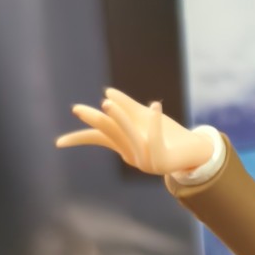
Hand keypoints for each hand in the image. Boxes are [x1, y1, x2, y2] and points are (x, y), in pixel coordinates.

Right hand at [56, 88, 212, 176]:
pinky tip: (155, 105)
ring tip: (107, 104)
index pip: (98, 140)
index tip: (58, 144)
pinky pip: (155, 139)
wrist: (196, 151)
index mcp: (124, 145)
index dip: (79, 139)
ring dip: (119, 119)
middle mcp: (132, 155)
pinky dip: (155, 122)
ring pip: (130, 136)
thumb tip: (106, 93)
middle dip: (96, 121)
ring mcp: (147, 161)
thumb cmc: (169, 135)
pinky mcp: (162, 161)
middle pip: (111, 134)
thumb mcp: (145, 117)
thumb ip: (127, 106)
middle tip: (79, 110)